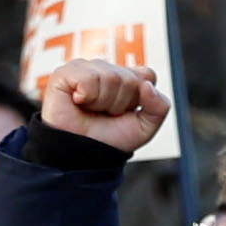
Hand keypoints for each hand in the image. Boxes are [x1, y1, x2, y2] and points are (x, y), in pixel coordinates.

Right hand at [36, 60, 170, 154]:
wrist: (81, 156)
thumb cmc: (108, 139)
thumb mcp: (144, 128)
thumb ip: (160, 107)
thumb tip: (148, 85)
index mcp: (125, 78)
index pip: (146, 75)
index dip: (137, 98)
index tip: (124, 112)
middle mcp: (106, 70)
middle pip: (129, 78)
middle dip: (119, 102)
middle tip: (105, 114)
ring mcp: (85, 69)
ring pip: (110, 76)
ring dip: (102, 101)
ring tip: (90, 109)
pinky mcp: (65, 73)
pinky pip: (88, 77)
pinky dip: (86, 95)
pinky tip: (77, 102)